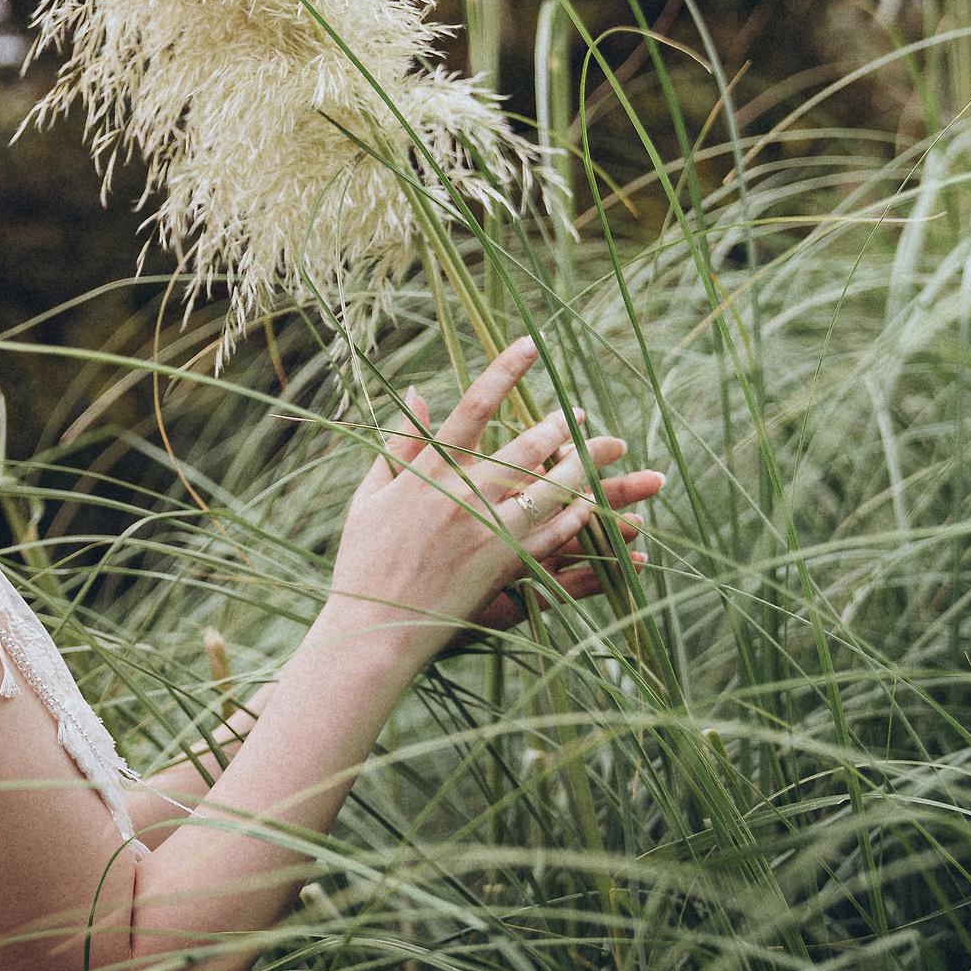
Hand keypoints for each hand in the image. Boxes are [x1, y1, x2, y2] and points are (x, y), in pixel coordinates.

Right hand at [313, 337, 666, 673]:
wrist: (375, 627)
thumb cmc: (365, 559)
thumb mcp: (372, 493)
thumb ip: (400, 442)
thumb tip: (419, 391)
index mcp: (430, 470)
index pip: (476, 405)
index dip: (506, 369)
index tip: (532, 343)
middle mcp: (464, 494)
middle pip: (526, 444)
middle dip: (559, 423)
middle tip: (579, 414)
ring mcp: (489, 529)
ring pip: (550, 486)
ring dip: (581, 464)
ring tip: (605, 451)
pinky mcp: (506, 564)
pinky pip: (554, 532)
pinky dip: (576, 515)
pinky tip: (593, 504)